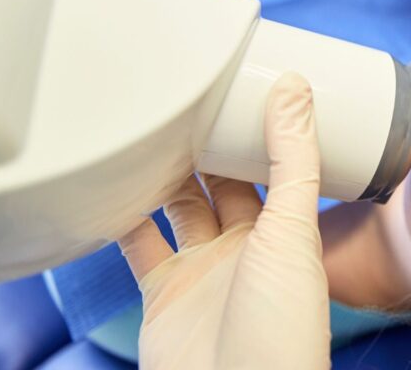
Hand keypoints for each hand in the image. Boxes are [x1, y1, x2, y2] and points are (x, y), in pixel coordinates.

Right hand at [120, 73, 329, 368]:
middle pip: (222, 185)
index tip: (242, 91)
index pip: (271, 170)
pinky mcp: (164, 294)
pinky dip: (124, 217)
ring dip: (165, 175)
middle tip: (188, 101)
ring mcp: (203, 271)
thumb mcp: (294, 226)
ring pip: (180, 209)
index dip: (257, 134)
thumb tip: (295, 86)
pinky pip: (140, 245)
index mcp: (286, 233)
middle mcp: (245, 249)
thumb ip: (293, 157)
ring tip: (151, 130)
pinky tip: (115, 186)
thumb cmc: (282, 324)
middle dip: (207, 148)